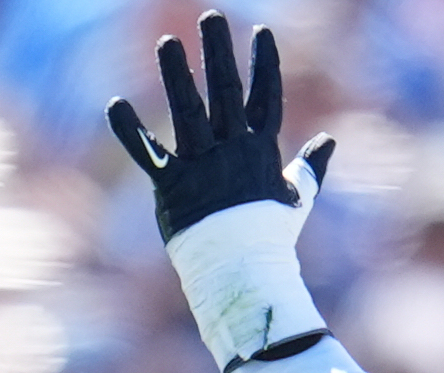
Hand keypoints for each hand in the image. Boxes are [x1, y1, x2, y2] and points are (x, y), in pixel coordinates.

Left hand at [108, 12, 333, 241]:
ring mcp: (202, 168)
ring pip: (188, 113)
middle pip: (226, 92)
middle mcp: (232, 152)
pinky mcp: (173, 187)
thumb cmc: (270, 239)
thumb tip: (328, 142)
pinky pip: (148, 153)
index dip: (264, 64)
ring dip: (176, 76)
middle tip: (210, 16)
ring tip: (166, 43)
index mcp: (262, 151)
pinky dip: (130, 131)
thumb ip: (309, 167)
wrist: (244, 276)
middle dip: (218, 53)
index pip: (266, 98)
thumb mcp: (297, 200)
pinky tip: (115, 103)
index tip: (261, 33)